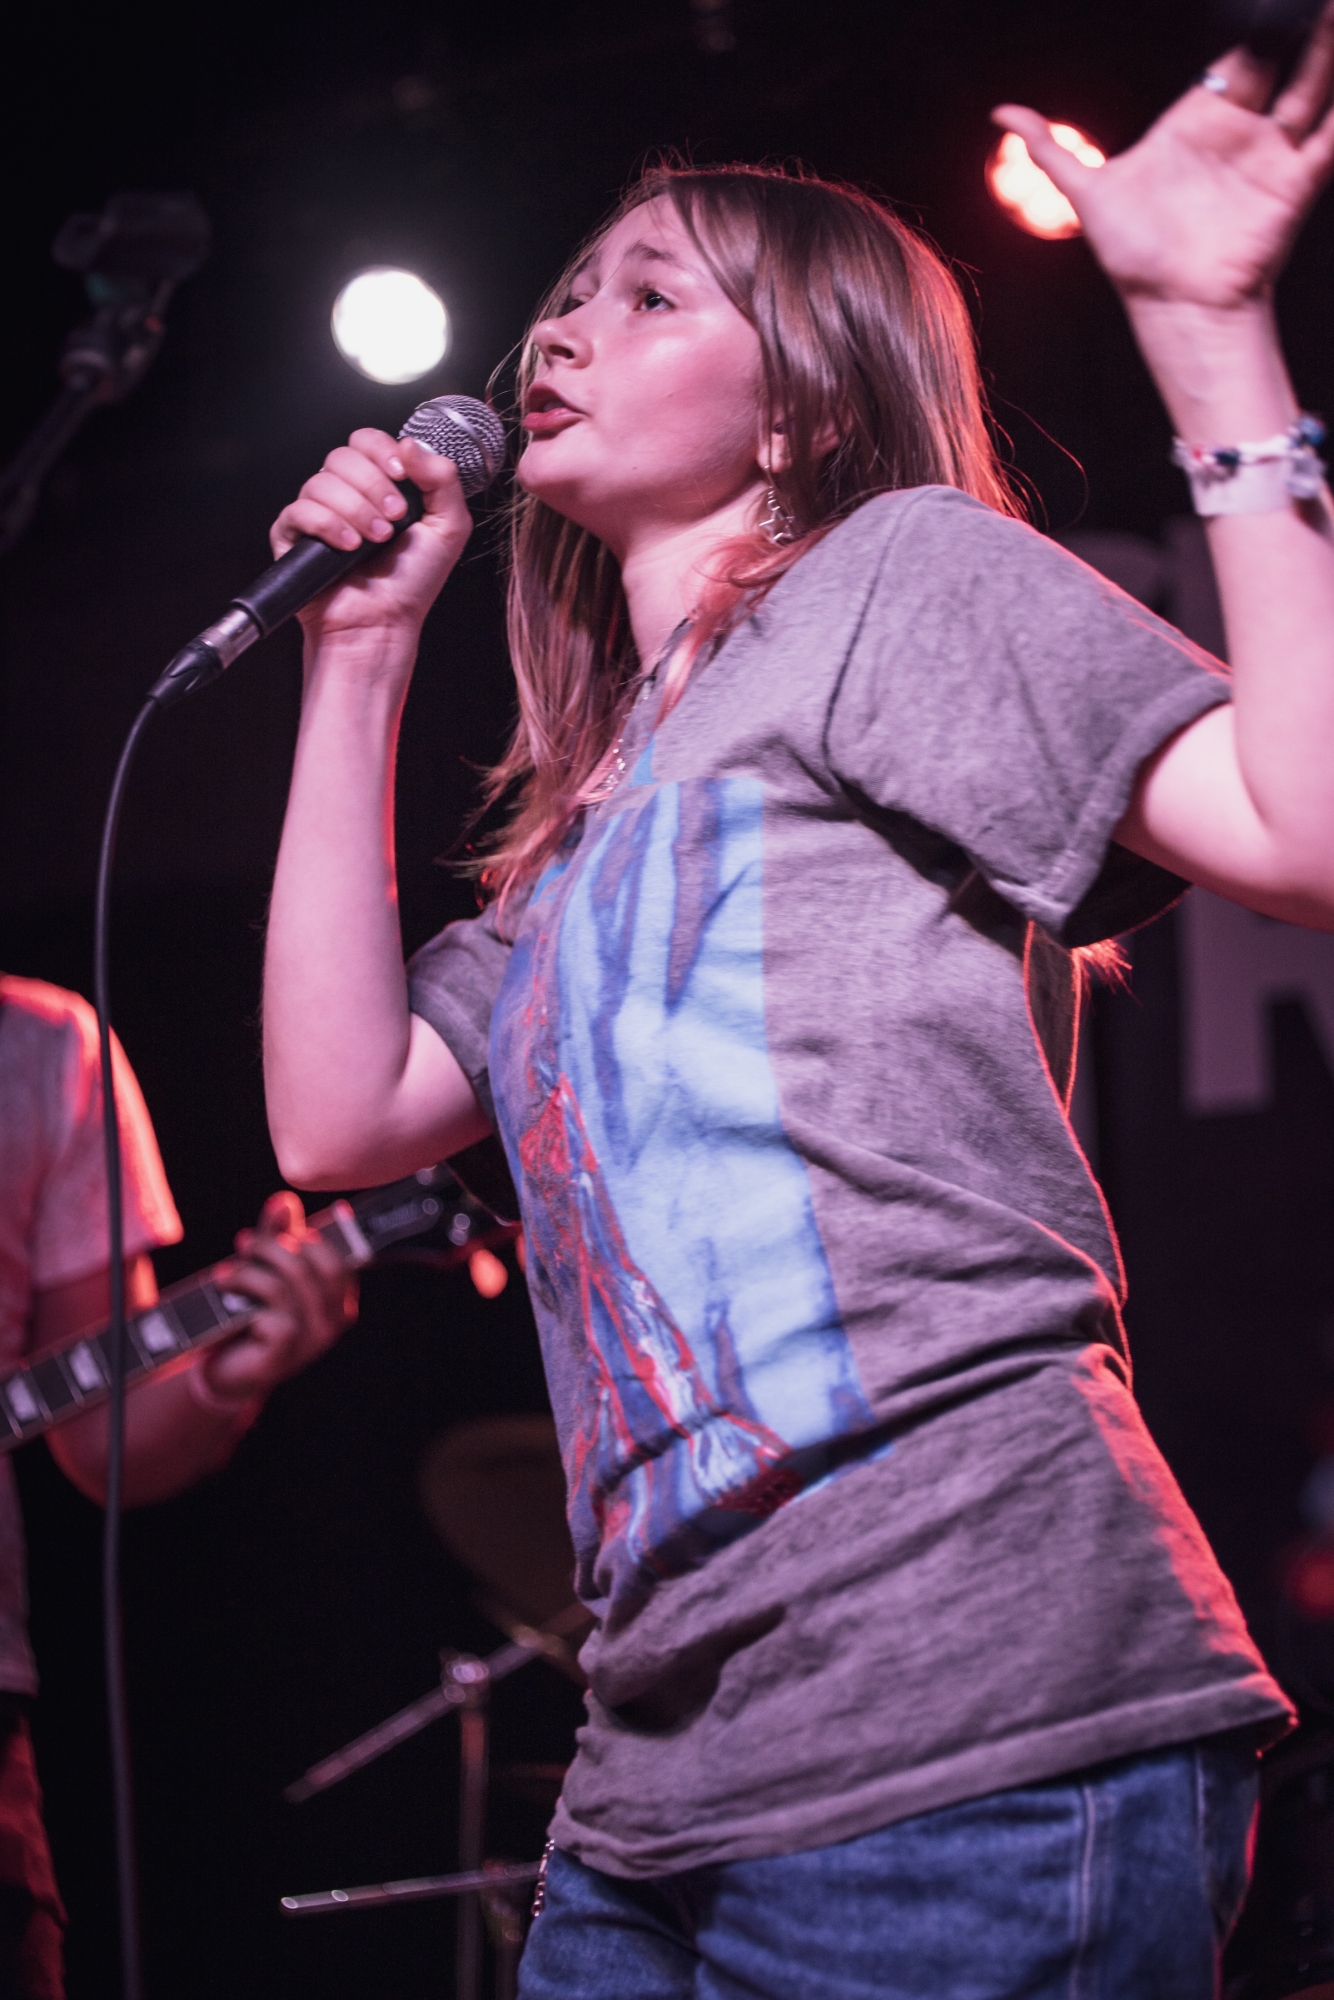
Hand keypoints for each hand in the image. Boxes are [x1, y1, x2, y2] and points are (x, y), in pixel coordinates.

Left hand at [195, 1190, 357, 1407]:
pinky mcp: (285, 1355)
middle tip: (245, 1243)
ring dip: (248, 1273)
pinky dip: (245, 1300)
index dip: (315, 1239)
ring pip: (284, 1287)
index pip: (339, 1261)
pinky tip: (226, 1298)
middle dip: (274, 1247)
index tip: (290, 1228)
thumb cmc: (251, 1315)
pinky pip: (271, 1317)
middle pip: (310, 1267)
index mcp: (338, 1300)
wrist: (227, 1369)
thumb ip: (278, 1237)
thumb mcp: (266, 1270)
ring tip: (225, 1274)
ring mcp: (312, 1341)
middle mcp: (333, 1321)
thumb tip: (284, 1201)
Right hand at [270, 428, 473, 648]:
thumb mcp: (448, 527)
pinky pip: (298, 510)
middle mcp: (346, 494)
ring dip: (355, 509)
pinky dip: (327, 525)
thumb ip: (441, 479)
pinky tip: (348, 546)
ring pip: (321, 481)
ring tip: (374, 540)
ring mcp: (317, 513)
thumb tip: (410, 444)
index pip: (367, 441)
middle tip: (394, 519)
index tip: (400, 474)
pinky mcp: (292, 536)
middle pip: (342, 455)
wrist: (384, 624)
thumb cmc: (411, 584)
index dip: (381, 451)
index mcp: (379, 485)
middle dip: (373, 485)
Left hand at [994, 4, 1333, 310]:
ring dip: (1326, 52)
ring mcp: (1269, 156)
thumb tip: (1003, 114)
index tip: (1264, 0)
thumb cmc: (1135, 258)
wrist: (1175, 308)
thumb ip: (1050, 150)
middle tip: (1307, 0)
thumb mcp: (1087, 194)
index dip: (1251, 25)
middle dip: (1295, 27)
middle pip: (1278, 62)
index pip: (1231, 58)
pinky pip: (1329, 139)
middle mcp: (1237, 133)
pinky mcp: (1294, 183)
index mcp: (1196, 122)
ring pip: (1312, 87)